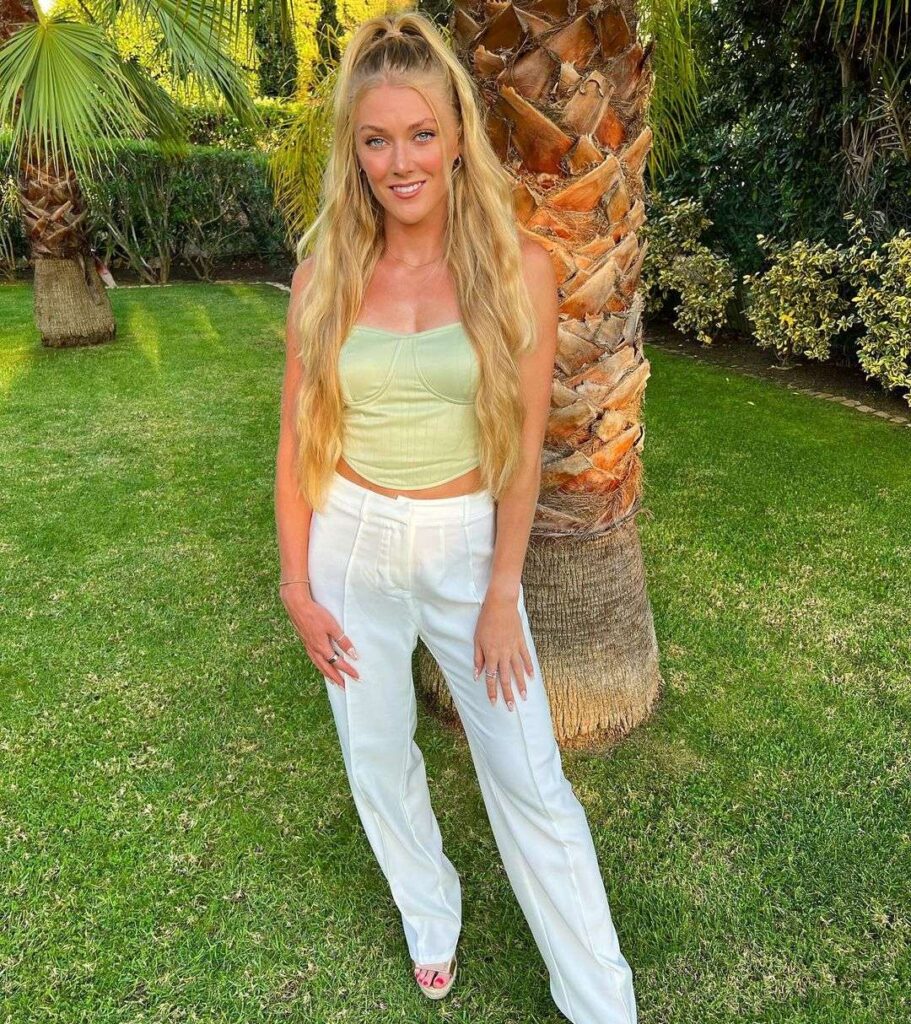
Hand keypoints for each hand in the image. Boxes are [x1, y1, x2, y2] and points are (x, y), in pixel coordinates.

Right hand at [280, 583, 359, 688]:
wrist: (297, 606)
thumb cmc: (315, 614)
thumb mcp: (333, 626)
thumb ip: (343, 641)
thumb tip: (353, 654)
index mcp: (322, 648)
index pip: (338, 663)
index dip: (348, 671)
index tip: (356, 677)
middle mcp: (314, 650)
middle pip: (327, 669)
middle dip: (337, 679)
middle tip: (345, 688)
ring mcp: (308, 647)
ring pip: (319, 666)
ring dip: (327, 675)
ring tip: (334, 682)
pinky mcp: (305, 642)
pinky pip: (314, 659)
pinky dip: (320, 666)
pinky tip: (322, 665)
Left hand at [472, 590, 532, 709]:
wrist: (500, 604)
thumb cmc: (485, 621)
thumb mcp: (477, 639)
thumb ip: (478, 658)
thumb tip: (477, 675)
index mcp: (491, 654)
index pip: (491, 678)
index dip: (492, 691)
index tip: (494, 702)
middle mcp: (503, 654)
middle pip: (506, 678)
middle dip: (508, 694)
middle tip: (511, 708)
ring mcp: (514, 648)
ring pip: (518, 670)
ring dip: (520, 685)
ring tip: (524, 696)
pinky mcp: (521, 642)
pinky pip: (526, 657)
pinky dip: (529, 667)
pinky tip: (532, 676)